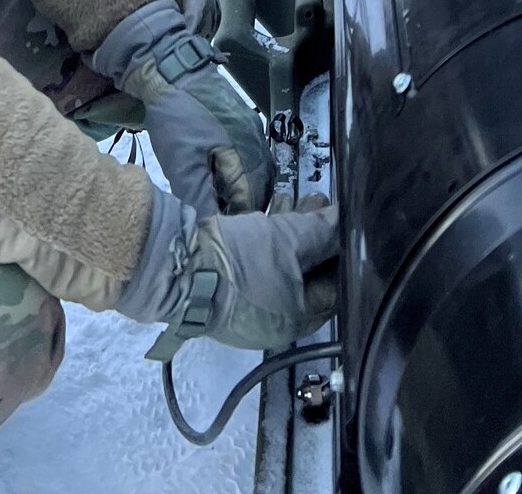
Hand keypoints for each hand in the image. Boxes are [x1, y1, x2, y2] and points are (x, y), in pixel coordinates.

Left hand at [93, 0, 272, 214]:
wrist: (169, 69)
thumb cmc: (176, 117)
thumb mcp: (182, 164)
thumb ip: (200, 200)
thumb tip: (211, 231)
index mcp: (248, 155)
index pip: (252, 203)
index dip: (234, 220)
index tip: (214, 230)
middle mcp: (258, 144)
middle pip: (257, 190)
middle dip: (237, 207)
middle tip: (212, 219)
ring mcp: (251, 131)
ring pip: (251, 174)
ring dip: (235, 192)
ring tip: (211, 202)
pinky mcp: (240, 123)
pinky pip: (245, 158)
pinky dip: (233, 174)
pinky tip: (213, 179)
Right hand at [118, 196, 338, 351]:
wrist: (176, 266)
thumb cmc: (240, 261)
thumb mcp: (287, 240)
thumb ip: (321, 232)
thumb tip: (345, 222)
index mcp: (295, 321)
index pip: (333, 287)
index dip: (340, 251)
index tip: (344, 222)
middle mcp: (275, 321)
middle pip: (306, 276)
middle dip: (316, 238)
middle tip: (319, 204)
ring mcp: (249, 308)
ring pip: (281, 267)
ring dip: (292, 234)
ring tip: (296, 199)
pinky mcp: (227, 291)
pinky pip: (258, 266)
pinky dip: (268, 242)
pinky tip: (270, 213)